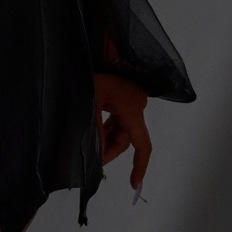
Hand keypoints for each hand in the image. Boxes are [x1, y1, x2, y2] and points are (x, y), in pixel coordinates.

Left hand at [94, 72, 150, 189]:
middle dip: (110, 150)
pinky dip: (106, 128)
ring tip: (90, 145)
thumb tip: (98, 154)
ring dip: (106, 139)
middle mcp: (136, 105)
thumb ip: (95, 129)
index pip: (142, 144)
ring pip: (120, 130)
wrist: (91, 47)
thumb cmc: (90, 70)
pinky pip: (116, 119)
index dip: (140, 166)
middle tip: (93, 161)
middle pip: (127, 138)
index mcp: (132, 107)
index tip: (135, 184)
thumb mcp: (90, 101)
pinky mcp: (122, 97)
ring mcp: (130, 101)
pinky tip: (94, 132)